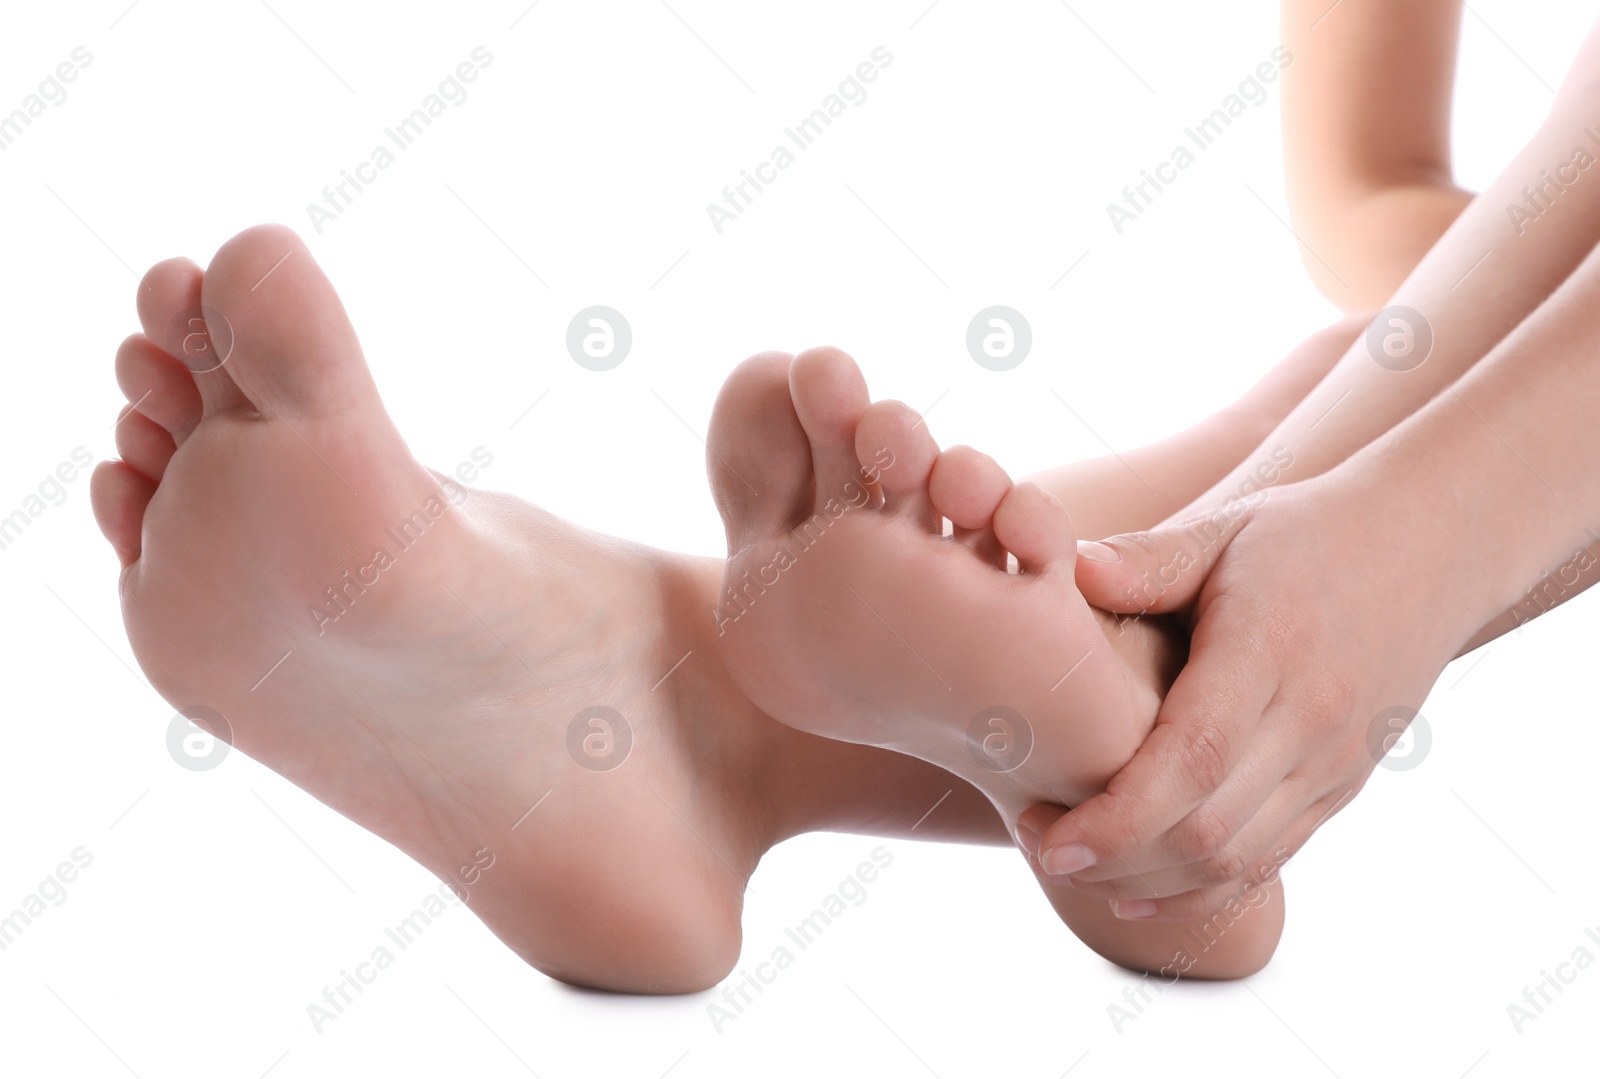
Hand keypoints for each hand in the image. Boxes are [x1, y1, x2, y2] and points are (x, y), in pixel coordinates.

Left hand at [1017, 475, 1467, 919]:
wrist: (1431, 548)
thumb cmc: (1309, 534)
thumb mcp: (1226, 530)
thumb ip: (1147, 560)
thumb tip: (1069, 569)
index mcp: (1269, 654)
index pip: (1193, 761)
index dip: (1117, 817)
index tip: (1047, 837)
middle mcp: (1311, 723)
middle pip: (1208, 831)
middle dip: (1113, 857)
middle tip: (1037, 843)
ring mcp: (1334, 764)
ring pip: (1236, 861)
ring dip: (1148, 880)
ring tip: (1071, 865)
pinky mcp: (1342, 787)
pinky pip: (1268, 859)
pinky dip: (1199, 886)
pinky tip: (1137, 884)